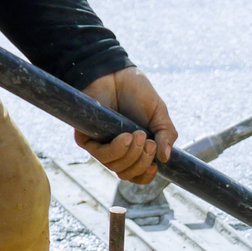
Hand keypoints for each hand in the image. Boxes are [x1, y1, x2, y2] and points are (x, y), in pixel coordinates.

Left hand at [77, 68, 176, 184]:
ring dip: (131, 154)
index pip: (137, 175)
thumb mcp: (160, 116)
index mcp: (134, 149)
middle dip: (142, 162)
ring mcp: (100, 145)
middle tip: (150, 144)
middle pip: (126, 174)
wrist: (117, 74)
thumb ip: (166, 136)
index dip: (146, 176)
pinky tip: (126, 136)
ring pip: (114, 166)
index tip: (156, 165)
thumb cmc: (138, 93)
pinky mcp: (85, 138)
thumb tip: (166, 158)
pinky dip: (117, 149)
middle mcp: (116, 151)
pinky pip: (100, 155)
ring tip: (140, 135)